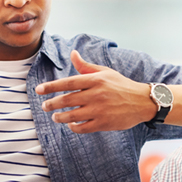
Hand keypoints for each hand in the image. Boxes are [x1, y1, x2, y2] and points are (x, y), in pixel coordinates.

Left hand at [35, 50, 153, 132]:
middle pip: (67, 100)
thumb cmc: (121, 85)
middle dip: (52, 104)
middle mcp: (96, 94)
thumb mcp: (104, 72)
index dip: (51, 86)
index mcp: (94, 80)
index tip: (38, 90)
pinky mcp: (104, 123)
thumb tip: (72, 53)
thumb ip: (86, 66)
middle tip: (45, 106)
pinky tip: (70, 124)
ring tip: (55, 116)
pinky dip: (74, 127)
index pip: (67, 83)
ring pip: (72, 115)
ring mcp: (100, 110)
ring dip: (60, 117)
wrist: (143, 101)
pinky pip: (83, 127)